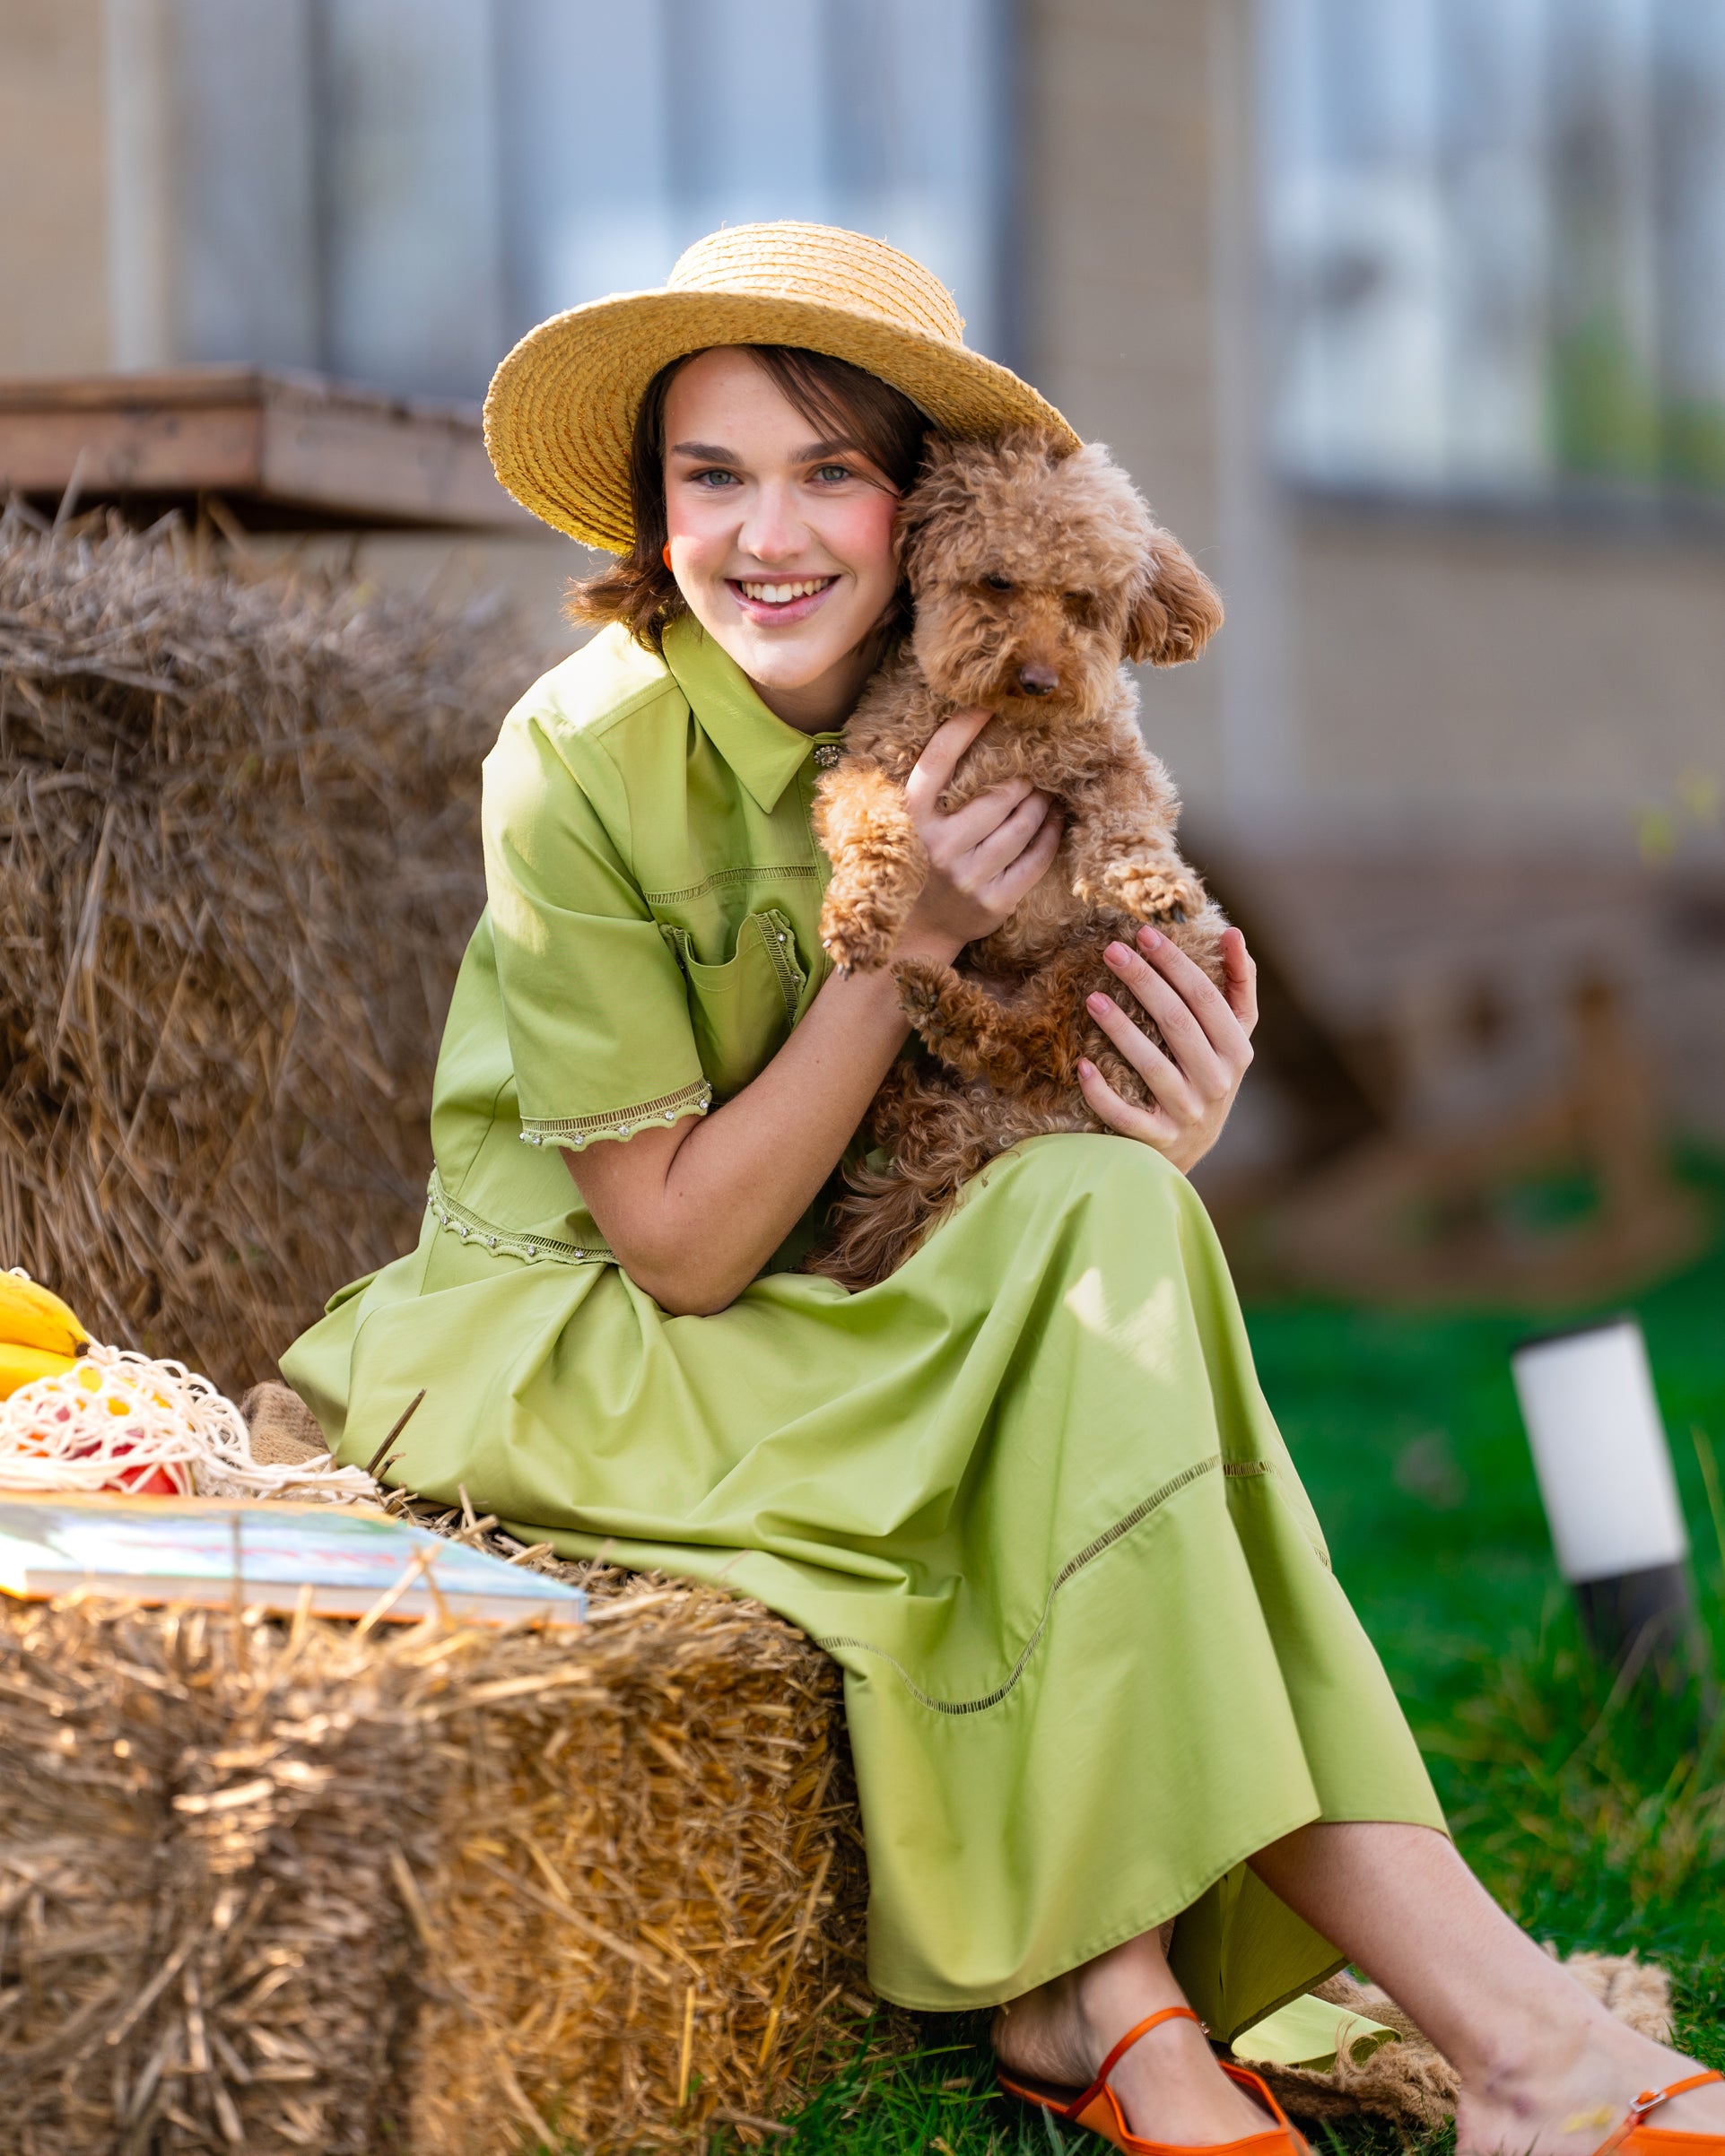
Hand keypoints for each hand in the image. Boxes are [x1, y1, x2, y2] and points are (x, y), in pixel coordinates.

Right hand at [899, 708, 1062, 956]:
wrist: (915, 935)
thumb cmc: (914, 867)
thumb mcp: (904, 828)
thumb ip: (925, 792)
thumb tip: (962, 733)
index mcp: (909, 821)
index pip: (936, 762)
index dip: (962, 728)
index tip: (986, 705)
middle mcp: (937, 847)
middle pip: (997, 796)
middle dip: (1023, 777)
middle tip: (1036, 764)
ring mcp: (967, 877)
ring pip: (1022, 825)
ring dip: (1042, 802)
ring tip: (1048, 790)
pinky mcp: (994, 902)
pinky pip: (1035, 859)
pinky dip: (1050, 835)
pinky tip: (1056, 820)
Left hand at [1078, 925, 1257, 1172]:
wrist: (1191, 1150)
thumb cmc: (1207, 1077)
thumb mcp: (1232, 1036)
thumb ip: (1237, 986)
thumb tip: (1233, 933)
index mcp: (1237, 1051)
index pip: (1205, 997)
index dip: (1176, 963)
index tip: (1144, 933)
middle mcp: (1217, 1082)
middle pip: (1178, 1022)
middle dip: (1143, 981)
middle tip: (1111, 950)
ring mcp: (1187, 1113)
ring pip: (1152, 1065)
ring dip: (1120, 1029)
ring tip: (1091, 998)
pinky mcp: (1159, 1139)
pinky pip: (1127, 1116)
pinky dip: (1103, 1093)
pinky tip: (1082, 1066)